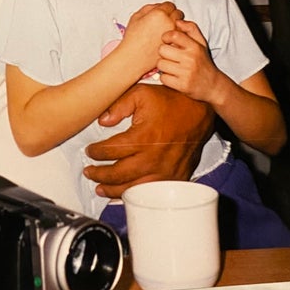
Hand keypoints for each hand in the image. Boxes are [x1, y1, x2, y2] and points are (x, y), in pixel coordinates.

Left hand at [83, 84, 213, 198]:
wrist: (200, 110)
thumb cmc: (171, 101)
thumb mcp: (141, 93)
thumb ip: (118, 105)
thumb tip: (103, 121)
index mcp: (143, 137)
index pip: (110, 151)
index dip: (96, 152)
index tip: (90, 151)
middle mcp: (153, 158)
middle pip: (118, 174)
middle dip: (99, 175)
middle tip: (89, 172)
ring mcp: (165, 171)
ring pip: (133, 188)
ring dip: (113, 190)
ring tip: (100, 188)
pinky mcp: (175, 178)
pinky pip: (151, 192)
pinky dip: (135, 196)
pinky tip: (124, 194)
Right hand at [121, 2, 184, 66]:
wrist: (134, 57)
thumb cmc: (133, 39)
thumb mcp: (136, 17)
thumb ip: (149, 7)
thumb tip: (158, 7)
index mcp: (159, 13)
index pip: (170, 5)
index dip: (166, 7)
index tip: (164, 10)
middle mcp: (169, 22)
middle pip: (178, 13)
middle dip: (173, 14)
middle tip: (165, 19)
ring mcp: (174, 34)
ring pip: (182, 25)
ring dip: (177, 25)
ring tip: (167, 29)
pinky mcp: (176, 43)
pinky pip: (181, 36)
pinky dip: (177, 35)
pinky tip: (169, 38)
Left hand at [158, 19, 220, 102]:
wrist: (213, 85)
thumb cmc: (203, 62)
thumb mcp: (201, 43)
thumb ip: (191, 29)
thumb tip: (177, 21)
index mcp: (195, 47)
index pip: (173, 35)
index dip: (165, 37)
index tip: (167, 41)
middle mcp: (191, 59)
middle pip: (162, 49)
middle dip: (163, 53)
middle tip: (170, 56)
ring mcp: (186, 73)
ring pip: (160, 64)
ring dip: (163, 66)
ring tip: (171, 67)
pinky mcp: (182, 86)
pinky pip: (163, 78)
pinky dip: (166, 78)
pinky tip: (173, 77)